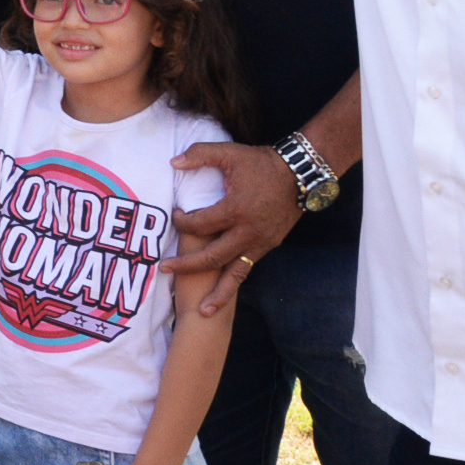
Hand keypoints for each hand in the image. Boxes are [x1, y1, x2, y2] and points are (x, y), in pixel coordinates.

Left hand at [162, 141, 300, 312]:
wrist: (300, 175)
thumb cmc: (262, 163)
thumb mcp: (230, 153)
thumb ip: (200, 155)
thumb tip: (173, 162)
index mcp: (235, 210)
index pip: (199, 225)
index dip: (182, 222)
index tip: (176, 216)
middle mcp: (247, 232)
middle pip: (211, 257)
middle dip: (186, 266)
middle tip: (164, 270)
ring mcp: (260, 243)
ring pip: (234, 274)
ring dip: (218, 293)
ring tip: (203, 311)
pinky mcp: (268, 246)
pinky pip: (247, 269)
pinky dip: (234, 283)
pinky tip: (223, 295)